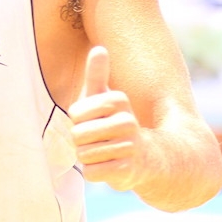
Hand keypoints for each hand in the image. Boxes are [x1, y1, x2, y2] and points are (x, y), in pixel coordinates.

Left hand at [69, 46, 143, 190]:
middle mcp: (127, 122)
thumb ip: (97, 75)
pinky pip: (92, 172)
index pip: (76, 112)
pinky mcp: (128, 171)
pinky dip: (95, 172)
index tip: (92, 120)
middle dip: (80, 140)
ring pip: (83, 154)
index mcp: (118, 101)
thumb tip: (99, 48)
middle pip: (78, 134)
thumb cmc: (114, 123)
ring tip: (104, 152)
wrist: (146, 158)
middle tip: (97, 139)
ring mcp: (129, 147)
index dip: (77, 119)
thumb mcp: (105, 98)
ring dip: (88, 156)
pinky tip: (109, 166)